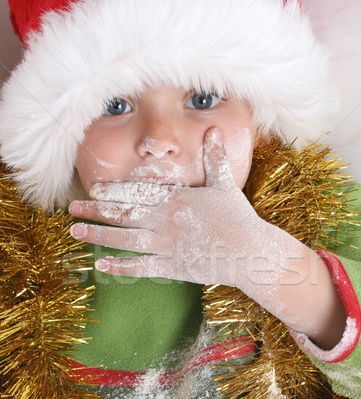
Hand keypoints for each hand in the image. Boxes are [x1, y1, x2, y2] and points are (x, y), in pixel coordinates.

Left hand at [69, 128, 345, 347]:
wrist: (251, 252)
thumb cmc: (238, 218)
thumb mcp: (225, 185)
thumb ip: (214, 159)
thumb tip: (214, 131)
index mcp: (175, 200)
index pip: (137, 193)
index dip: (113, 192)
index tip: (92, 190)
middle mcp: (165, 221)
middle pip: (124, 215)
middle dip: (96, 211)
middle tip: (72, 209)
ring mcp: (167, 245)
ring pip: (125, 240)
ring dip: (99, 235)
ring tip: (76, 231)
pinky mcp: (173, 267)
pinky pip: (140, 267)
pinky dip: (119, 266)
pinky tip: (99, 264)